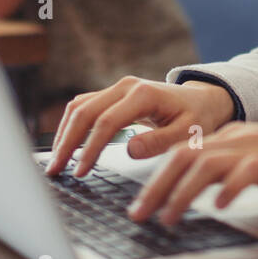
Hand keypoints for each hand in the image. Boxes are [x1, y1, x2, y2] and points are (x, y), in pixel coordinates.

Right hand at [46, 76, 235, 177]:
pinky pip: (85, 107)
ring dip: (64, 133)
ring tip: (56, 162)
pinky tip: (66, 147)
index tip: (81, 171)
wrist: (202, 99)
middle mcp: (125, 87)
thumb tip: (130, 149)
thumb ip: (161, 141)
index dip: (90, 148)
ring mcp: (117, 89)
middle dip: (66, 142)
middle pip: (84, 111)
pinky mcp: (112, 95)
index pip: (107, 122)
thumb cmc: (197, 117)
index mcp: (143, 95)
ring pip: (79, 107)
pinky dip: (72, 126)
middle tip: (55, 170)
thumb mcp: (188, 133)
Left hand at [127, 122, 257, 225]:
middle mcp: (235, 138)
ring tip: (167, 219)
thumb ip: (224, 168)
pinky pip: (244, 173)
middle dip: (155, 186)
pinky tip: (220, 207)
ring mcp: (255, 148)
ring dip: (180, 193)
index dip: (154, 177)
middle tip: (138, 215)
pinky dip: (227, 189)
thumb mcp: (253, 160)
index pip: (180, 152)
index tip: (139, 204)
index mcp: (227, 136)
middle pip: (182, 156)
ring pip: (204, 164)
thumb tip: (190, 188)